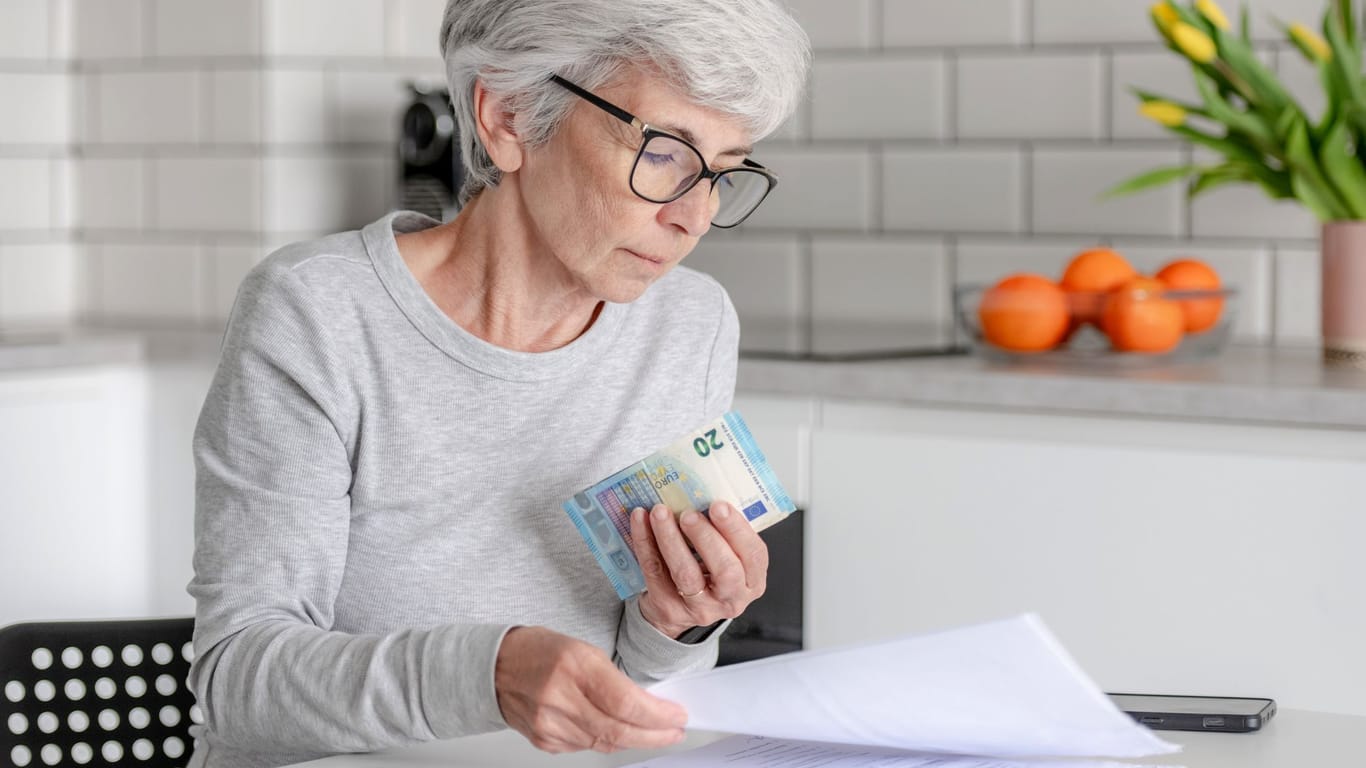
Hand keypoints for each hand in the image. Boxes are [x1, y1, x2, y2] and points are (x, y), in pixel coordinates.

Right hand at [494, 626, 687, 752]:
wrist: (496, 666)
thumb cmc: (540, 651)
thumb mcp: (583, 650)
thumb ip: (614, 678)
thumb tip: (649, 705)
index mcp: (574, 666)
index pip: (626, 703)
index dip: (657, 715)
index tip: (677, 716)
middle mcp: (560, 698)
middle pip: (619, 730)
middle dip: (654, 735)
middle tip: (674, 731)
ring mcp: (549, 724)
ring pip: (605, 743)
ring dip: (633, 739)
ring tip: (652, 731)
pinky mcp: (544, 741)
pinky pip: (586, 747)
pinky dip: (606, 740)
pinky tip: (616, 731)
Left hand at [630, 501, 768, 638]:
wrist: (677, 611)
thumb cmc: (707, 576)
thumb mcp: (727, 558)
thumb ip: (724, 534)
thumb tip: (703, 494)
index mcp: (751, 581)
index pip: (754, 555)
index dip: (737, 529)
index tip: (719, 505)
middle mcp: (731, 598)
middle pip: (725, 570)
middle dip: (706, 537)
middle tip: (689, 514)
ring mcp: (699, 608)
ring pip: (685, 573)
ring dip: (671, 538)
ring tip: (660, 512)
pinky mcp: (668, 608)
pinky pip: (655, 571)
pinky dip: (645, 542)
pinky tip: (640, 520)